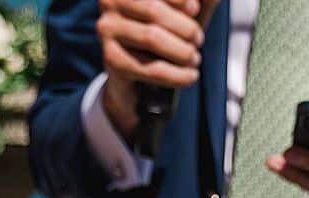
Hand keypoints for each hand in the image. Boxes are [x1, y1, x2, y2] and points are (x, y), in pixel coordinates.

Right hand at [97, 0, 219, 136]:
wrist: (139, 79)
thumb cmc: (165, 36)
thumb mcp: (184, 13)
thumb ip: (200, 1)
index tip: (194, 10)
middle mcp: (110, 1)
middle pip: (154, 10)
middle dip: (185, 27)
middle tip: (198, 40)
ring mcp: (107, 29)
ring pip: (153, 38)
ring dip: (183, 51)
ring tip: (194, 59)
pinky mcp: (112, 59)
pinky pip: (153, 67)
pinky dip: (178, 74)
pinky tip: (190, 75)